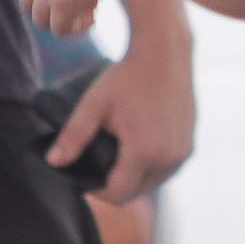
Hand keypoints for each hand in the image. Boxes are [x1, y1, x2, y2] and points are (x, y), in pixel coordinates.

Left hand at [50, 31, 195, 201]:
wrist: (164, 51)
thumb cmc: (128, 77)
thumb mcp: (93, 106)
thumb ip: (72, 137)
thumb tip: (53, 162)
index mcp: (144, 152)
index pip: (119, 194)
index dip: (97, 191)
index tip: (86, 176)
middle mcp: (169, 156)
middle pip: (138, 192)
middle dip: (117, 186)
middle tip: (99, 167)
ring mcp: (183, 148)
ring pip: (156, 181)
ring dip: (137, 178)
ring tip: (119, 157)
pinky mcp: (190, 138)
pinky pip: (169, 167)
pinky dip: (153, 166)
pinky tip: (140, 148)